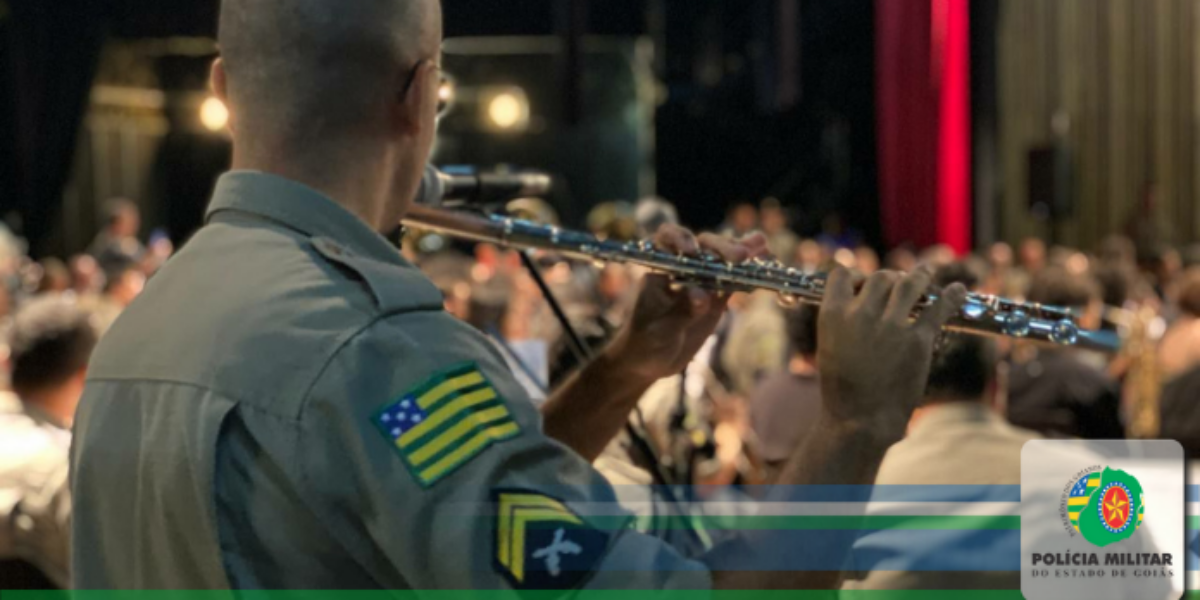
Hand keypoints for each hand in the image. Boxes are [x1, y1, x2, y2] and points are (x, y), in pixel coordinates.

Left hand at [604, 225, 769, 381]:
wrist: (649, 360)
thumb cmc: (644, 341)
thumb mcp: (660, 330)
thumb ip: (681, 312)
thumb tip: (703, 296)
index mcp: (659, 269)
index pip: (666, 240)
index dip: (679, 238)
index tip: (691, 250)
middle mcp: (682, 267)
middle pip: (703, 246)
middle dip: (722, 247)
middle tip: (740, 257)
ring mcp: (702, 279)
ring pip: (723, 258)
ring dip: (743, 250)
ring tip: (762, 247)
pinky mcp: (718, 295)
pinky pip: (736, 279)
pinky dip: (752, 271)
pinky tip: (768, 261)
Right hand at [816, 266, 967, 443]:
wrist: (859, 420)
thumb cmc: (842, 390)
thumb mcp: (829, 348)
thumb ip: (842, 323)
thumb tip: (859, 304)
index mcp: (833, 315)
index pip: (843, 275)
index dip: (857, 277)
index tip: (865, 284)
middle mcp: (861, 314)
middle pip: (880, 278)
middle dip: (891, 279)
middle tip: (899, 286)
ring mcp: (890, 325)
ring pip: (908, 284)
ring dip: (919, 276)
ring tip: (926, 273)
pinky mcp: (917, 340)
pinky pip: (938, 307)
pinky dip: (951, 295)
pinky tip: (959, 290)